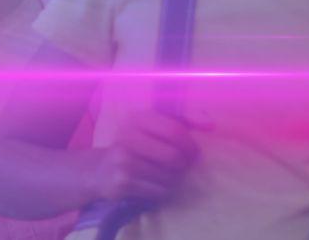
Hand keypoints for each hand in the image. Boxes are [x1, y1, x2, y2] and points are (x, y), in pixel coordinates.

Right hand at [90, 110, 206, 201]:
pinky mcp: (123, 182)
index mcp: (136, 118)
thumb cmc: (133, 147)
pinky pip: (159, 191)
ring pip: (169, 176)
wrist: (98, 171)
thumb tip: (210, 123)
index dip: (190, 144)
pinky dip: (163, 191)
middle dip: (183, 165)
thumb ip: (180, 120)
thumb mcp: (150, 127)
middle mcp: (127, 135)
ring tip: (165, 176)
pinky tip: (155, 186)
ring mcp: (124, 160)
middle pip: (174, 156)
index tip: (193, 152)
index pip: (174, 129)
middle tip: (182, 166)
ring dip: (174, 180)